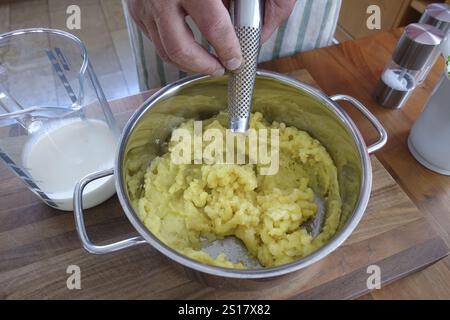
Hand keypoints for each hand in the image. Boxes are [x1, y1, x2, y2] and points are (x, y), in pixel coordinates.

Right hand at [127, 0, 295, 75]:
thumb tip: (261, 31)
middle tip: (221, 68)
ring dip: (189, 63)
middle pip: (180, 48)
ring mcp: (144, 4)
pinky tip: (191, 47)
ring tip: (208, 62)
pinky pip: (155, 40)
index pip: (213, 26)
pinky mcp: (136, 9)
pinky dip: (174, 49)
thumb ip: (253, 0)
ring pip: (165, 50)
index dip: (228, 48)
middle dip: (203, 66)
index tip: (237, 59)